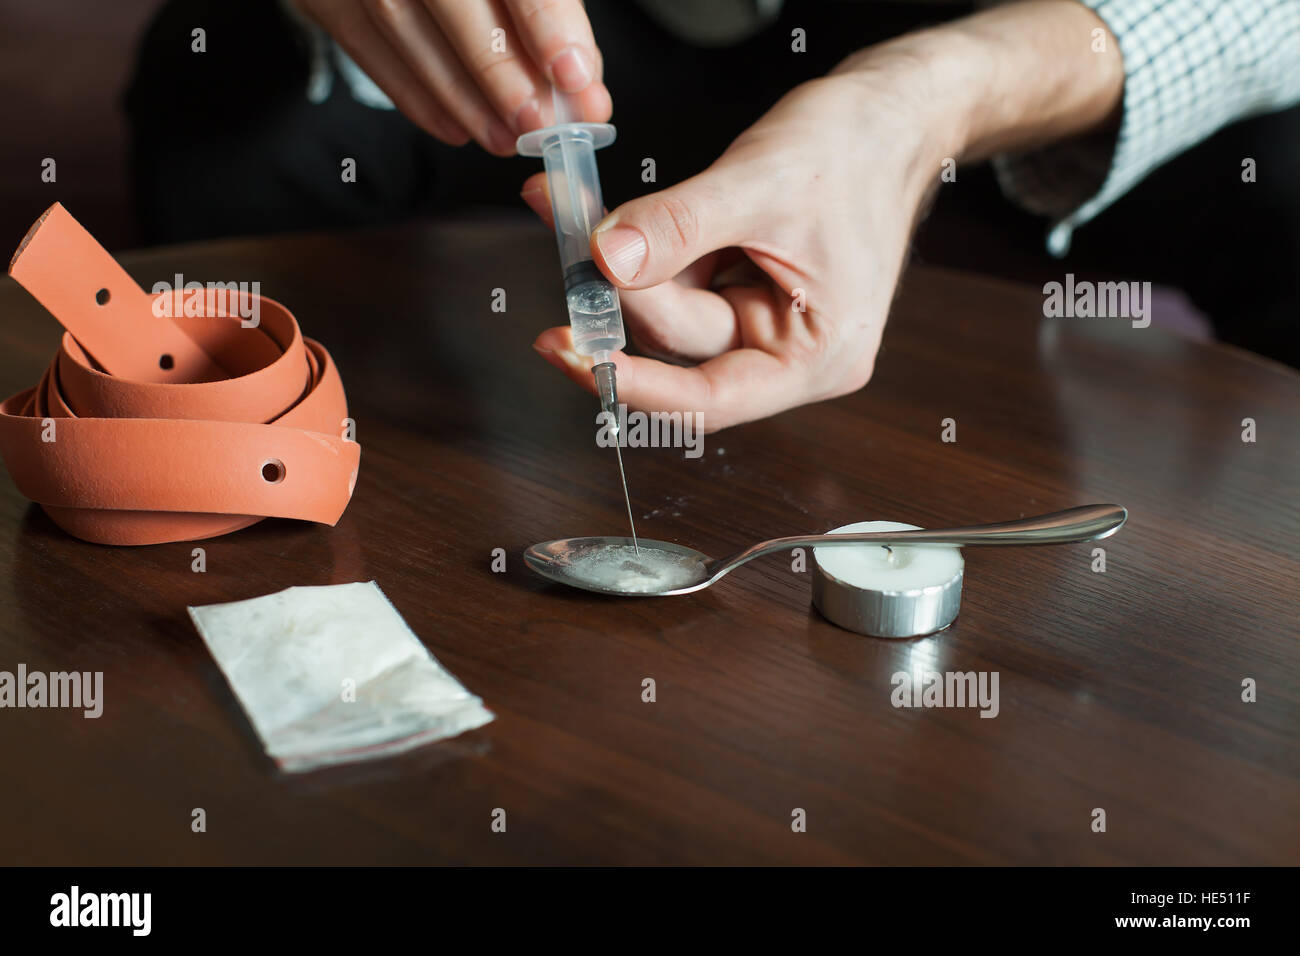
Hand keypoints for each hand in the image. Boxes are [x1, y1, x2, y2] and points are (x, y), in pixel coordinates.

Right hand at [292, 0, 611, 154]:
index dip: (543, 18)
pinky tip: (457, 126)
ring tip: (505, 137)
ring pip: (400, 24)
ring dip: (460, 95)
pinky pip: (363, 45)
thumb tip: (581, 83)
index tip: (572, 72)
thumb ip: (550, 8)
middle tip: (538, 121)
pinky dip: (414, 94)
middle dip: (498, 68)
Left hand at [526, 1, 1121, 430]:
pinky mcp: (741, 287)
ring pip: (670, 306)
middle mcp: (790, 351)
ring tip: (569, 209)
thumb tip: (606, 262)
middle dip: (621, 288)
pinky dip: (639, 248)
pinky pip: (677, 278)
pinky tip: (602, 220)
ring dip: (620, 264)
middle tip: (564, 233)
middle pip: (683, 341)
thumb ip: (680, 227)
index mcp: (816, 356)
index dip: (640, 385)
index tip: (579, 358)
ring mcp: (764, 319)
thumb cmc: (858, 148)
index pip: (714, 398)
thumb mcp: (762, 184)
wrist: (890, 111)